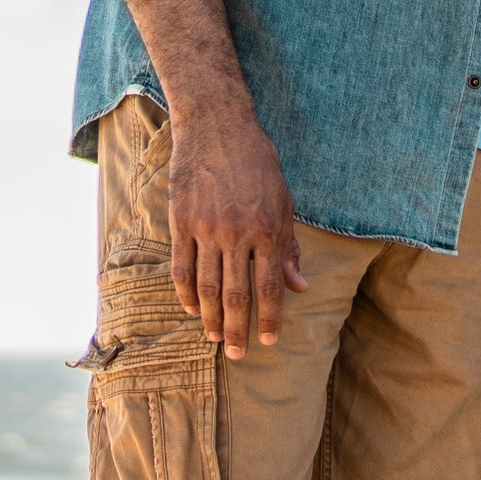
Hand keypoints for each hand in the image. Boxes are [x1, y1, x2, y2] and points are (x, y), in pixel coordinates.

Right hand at [165, 107, 305, 358]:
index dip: (270, 318)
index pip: (270, 287)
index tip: (269, 341)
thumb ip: (288, 247)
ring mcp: (206, 228)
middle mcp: (237, 233)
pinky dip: (186, 293)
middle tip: (238, 354)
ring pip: (207, 286)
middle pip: (235, 294)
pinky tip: (191, 309)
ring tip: (214, 337)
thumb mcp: (283, 201)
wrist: (217, 125)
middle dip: (238, 329)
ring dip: (210, 318)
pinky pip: (182, 267)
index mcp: (268, 229)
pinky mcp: (181, 221)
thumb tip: (299, 286)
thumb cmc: (257, 162)